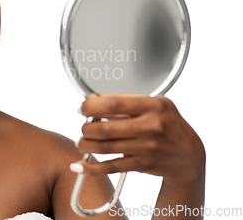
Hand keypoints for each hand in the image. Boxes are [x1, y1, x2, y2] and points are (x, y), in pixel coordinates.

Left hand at [72, 94, 204, 182]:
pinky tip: (79, 166)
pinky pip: (111, 166)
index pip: (112, 103)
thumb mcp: (155, 104)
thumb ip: (127, 101)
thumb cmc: (167, 124)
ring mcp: (146, 147)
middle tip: (84, 127)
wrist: (188, 154)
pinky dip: (91, 167)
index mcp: (152, 106)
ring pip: (104, 147)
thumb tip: (93, 101)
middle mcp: (150, 126)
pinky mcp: (141, 164)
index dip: (91, 106)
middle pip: (105, 128)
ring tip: (82, 142)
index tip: (83, 108)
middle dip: (86, 128)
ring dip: (86, 145)